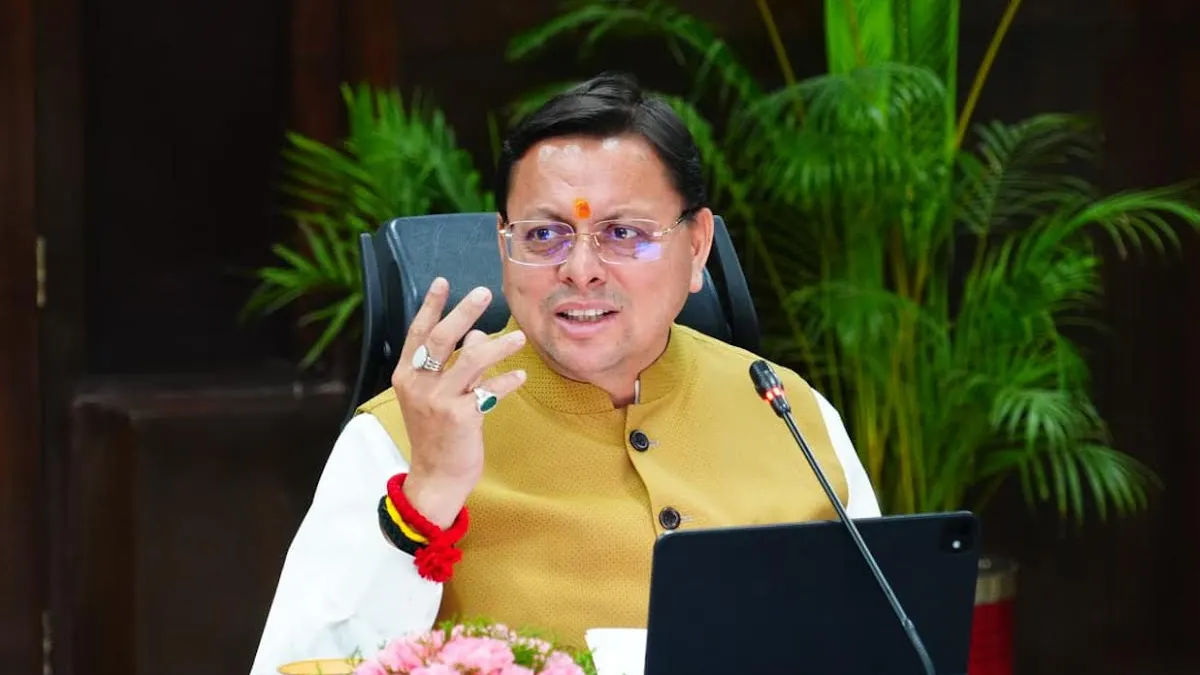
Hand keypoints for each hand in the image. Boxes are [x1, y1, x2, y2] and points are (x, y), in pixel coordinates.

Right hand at [391, 277, 527, 527]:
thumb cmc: (437, 435)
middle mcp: (418, 385)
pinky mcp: (460, 418)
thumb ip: (453, 365)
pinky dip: (506, 381)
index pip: (418, 333)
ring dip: (497, 345)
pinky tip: (520, 374)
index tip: (444, 282)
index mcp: (406, 376)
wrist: (435, 478)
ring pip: (470, 360)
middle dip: (464, 312)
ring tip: (519, 337)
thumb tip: (476, 334)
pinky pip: (488, 391)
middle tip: (484, 293)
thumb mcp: (437, 397)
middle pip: (441, 338)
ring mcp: (437, 401)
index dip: (431, 306)